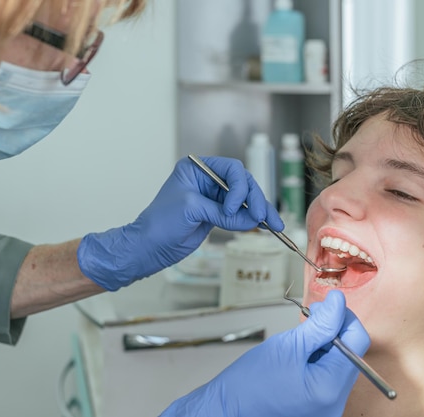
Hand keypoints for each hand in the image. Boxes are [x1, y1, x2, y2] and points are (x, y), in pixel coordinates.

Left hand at [77, 156, 282, 290]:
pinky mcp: (218, 214)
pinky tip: (266, 227)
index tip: (233, 208)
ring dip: (261, 211)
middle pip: (242, 184)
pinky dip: (253, 221)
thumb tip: (252, 220)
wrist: (149, 247)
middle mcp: (208, 180)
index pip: (230, 169)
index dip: (238, 187)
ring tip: (275, 225)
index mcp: (197, 169)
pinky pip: (241, 214)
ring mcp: (214, 198)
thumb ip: (222, 212)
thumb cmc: (160, 222)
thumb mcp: (191, 209)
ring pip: (246, 200)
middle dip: (255, 199)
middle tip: (263, 217)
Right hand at [160, 290, 370, 416]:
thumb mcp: (287, 345)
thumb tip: (338, 303)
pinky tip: (300, 356)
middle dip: (334, 329)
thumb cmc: (249, 384)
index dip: (343, 316)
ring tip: (300, 340)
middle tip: (311, 317)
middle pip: (350, 353)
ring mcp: (328, 408)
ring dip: (326, 344)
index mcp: (330, 388)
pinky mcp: (319, 408)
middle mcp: (335, 403)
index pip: (357, 341)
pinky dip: (319, 360)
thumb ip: (320, 324)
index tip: (328, 303)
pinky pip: (329, 376)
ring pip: (340, 363)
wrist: (226, 409)